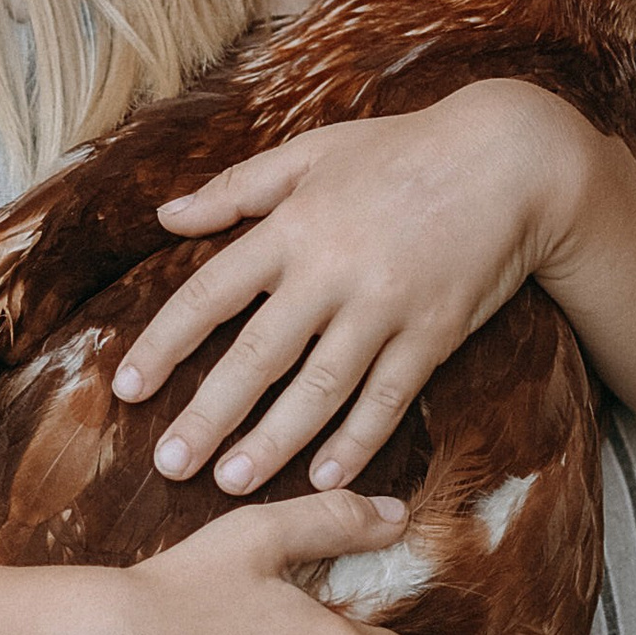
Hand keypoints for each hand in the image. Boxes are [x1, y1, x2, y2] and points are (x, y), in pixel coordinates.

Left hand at [111, 84, 594, 496]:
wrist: (509, 160)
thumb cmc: (402, 151)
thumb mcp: (313, 152)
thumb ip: (236, 190)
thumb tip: (165, 216)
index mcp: (293, 225)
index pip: (210, 294)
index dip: (164, 344)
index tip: (126, 388)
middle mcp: (333, 270)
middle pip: (257, 355)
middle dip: (209, 414)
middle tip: (170, 463)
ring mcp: (386, 306)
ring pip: (320, 388)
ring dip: (274, 441)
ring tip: (232, 484)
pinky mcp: (434, 332)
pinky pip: (389, 398)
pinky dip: (357, 441)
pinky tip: (324, 477)